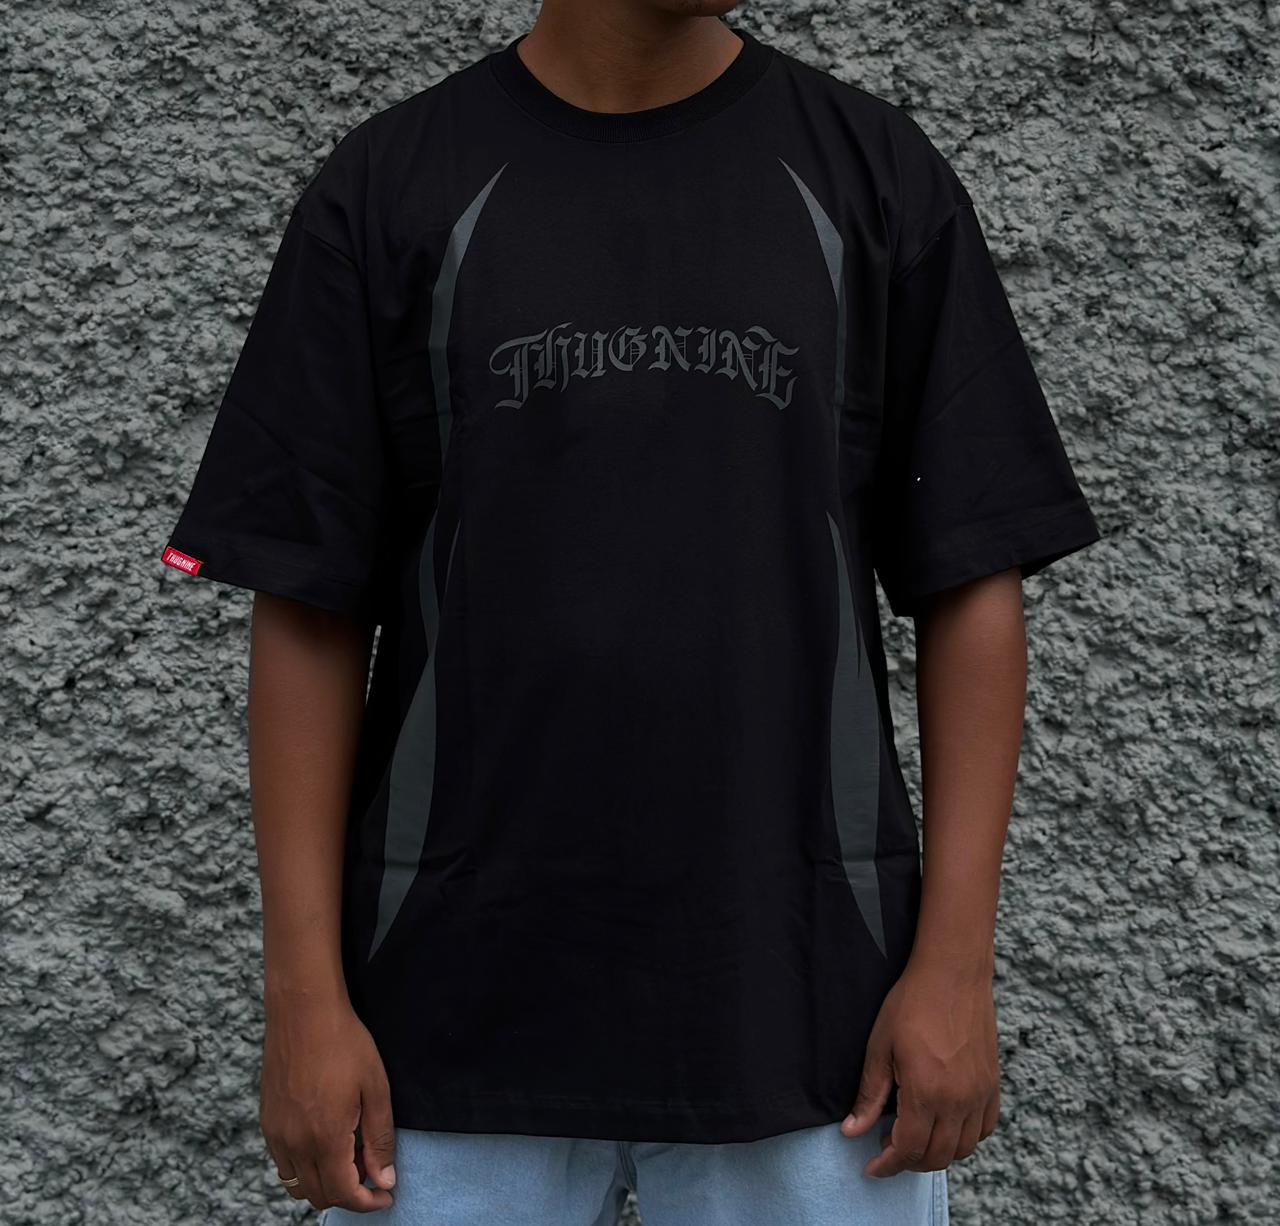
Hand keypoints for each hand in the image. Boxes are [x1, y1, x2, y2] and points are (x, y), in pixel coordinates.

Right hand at [260, 993, 396, 1212]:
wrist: (303, 1011)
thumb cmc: (344, 1043)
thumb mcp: (375, 1088)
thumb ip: (379, 1139)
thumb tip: (384, 1180)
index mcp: (324, 1138)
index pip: (344, 1193)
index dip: (367, 1202)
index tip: (386, 1196)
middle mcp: (294, 1143)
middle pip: (319, 1195)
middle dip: (349, 1194)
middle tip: (372, 1172)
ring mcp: (276, 1134)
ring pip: (297, 1184)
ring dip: (325, 1183)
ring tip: (351, 1157)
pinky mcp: (267, 1121)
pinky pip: (283, 1164)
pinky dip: (305, 1168)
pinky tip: (326, 1142)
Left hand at [840, 960, 999, 1176]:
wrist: (952, 974)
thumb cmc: (911, 1004)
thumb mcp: (879, 1047)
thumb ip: (868, 1095)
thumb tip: (851, 1131)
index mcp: (926, 1093)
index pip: (908, 1150)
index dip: (887, 1165)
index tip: (871, 1167)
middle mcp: (959, 1101)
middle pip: (937, 1156)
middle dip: (909, 1162)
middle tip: (887, 1150)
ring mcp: (980, 1094)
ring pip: (964, 1149)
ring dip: (938, 1153)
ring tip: (913, 1138)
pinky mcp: (992, 1084)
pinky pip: (984, 1129)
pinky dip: (965, 1138)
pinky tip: (945, 1124)